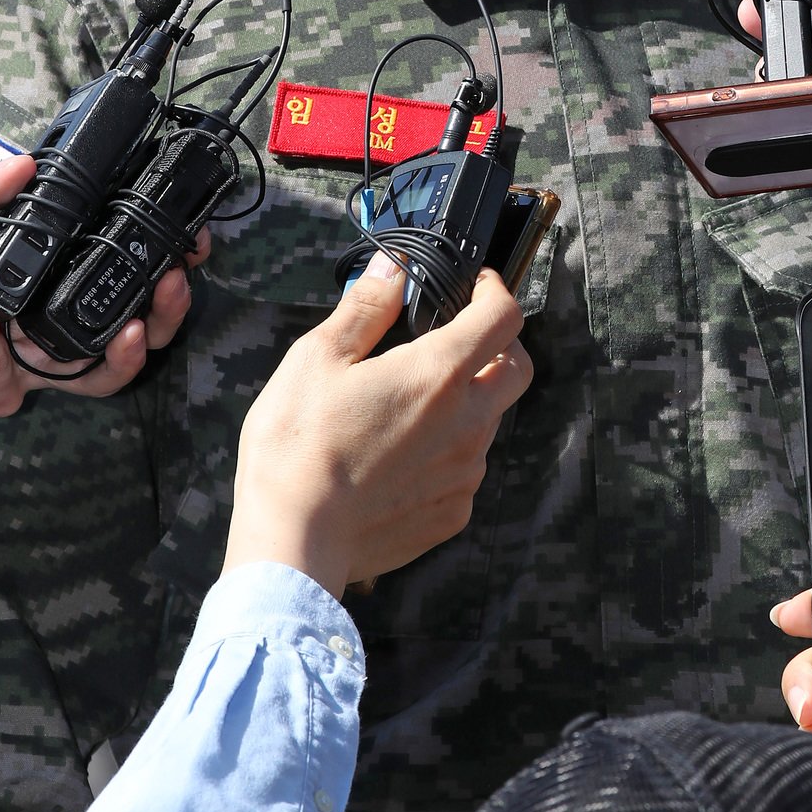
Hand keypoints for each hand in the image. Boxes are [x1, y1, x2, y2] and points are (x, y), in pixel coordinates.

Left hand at [0, 156, 204, 414]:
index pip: (124, 269)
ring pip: (94, 375)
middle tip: (172, 284)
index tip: (192, 243)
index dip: (166, 261)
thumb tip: (26, 163)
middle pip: (133, 333)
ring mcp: (21, 357)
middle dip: (166, 315)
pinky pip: (3, 376)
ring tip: (127, 326)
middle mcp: (48, 317)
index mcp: (53, 269)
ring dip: (119, 353)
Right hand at [222, 258, 531, 598]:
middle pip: (518, 369)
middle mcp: (468, 422)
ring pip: (490, 421)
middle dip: (501, 345)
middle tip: (460, 339)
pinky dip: (447, 452)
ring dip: (469, 402)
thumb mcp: (318, 358)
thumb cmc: (297, 445)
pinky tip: (400, 457)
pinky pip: (466, 470)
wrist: (293, 543)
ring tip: (412, 405)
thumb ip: (365, 308)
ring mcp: (465, 473)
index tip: (477, 287)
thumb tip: (392, 268)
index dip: (496, 292)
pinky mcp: (453, 514)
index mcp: (438, 374)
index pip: (503, 318)